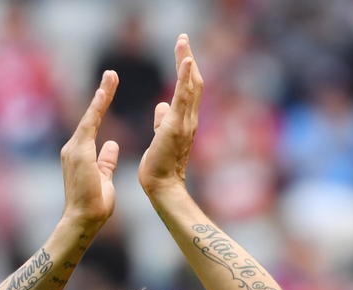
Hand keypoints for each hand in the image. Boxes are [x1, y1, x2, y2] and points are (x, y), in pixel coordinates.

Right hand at [60, 70, 119, 227]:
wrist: (82, 220)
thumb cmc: (94, 205)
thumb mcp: (103, 178)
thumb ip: (105, 161)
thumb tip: (111, 145)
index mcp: (80, 155)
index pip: (93, 126)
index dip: (100, 108)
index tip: (108, 90)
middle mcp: (73, 149)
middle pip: (90, 117)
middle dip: (101, 95)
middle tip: (112, 74)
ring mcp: (74, 149)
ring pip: (90, 117)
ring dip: (101, 95)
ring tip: (112, 76)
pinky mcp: (78, 152)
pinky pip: (90, 125)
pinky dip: (97, 108)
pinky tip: (104, 93)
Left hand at [139, 34, 202, 197]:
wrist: (162, 188)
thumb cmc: (159, 169)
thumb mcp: (160, 139)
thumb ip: (163, 121)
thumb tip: (161, 106)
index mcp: (184, 122)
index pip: (187, 91)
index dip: (185, 70)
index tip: (181, 52)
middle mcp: (189, 120)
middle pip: (192, 83)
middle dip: (187, 59)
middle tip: (182, 38)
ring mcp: (185, 123)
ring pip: (190, 86)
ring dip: (186, 61)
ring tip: (182, 41)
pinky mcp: (176, 127)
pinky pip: (183, 98)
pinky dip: (185, 78)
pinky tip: (186, 60)